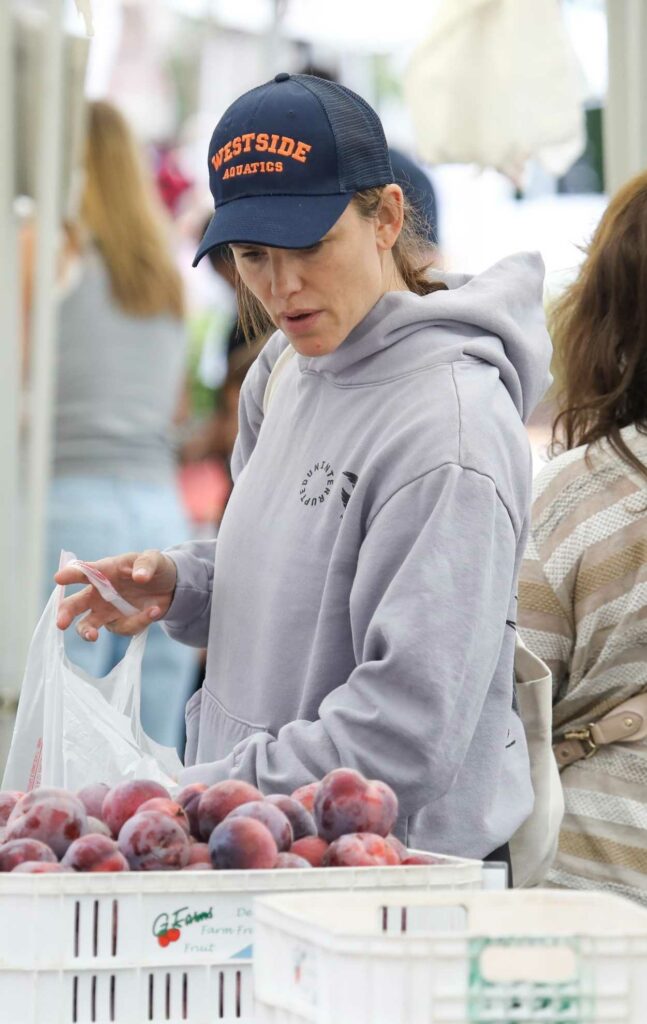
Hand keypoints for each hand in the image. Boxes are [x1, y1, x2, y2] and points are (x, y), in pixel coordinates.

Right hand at [55, 550, 177, 640]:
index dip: (70, 574)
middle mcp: (98, 594)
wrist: (170, 588)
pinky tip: (154, 610)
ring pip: (88, 625)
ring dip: (88, 632)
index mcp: (103, 572)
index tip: (59, 578)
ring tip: (93, 636)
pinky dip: (140, 621)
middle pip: (74, 605)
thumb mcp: (153, 559)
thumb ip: (146, 564)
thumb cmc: (153, 568)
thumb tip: (139, 577)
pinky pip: (124, 628)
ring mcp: (107, 611)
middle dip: (65, 613)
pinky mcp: (121, 624)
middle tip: (61, 623)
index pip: (83, 571)